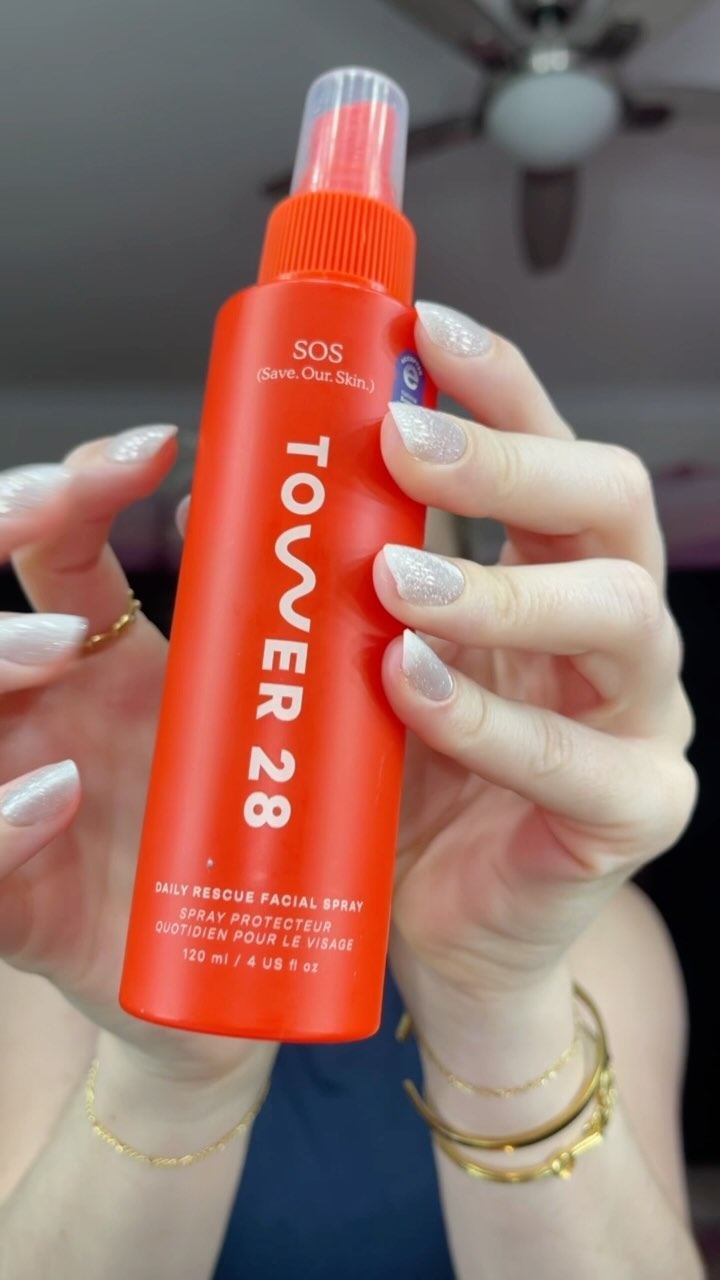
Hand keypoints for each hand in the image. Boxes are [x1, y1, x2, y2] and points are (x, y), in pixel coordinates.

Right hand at [0, 429, 270, 1082]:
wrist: (247, 970)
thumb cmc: (265, 836)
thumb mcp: (288, 722)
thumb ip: (318, 648)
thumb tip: (379, 536)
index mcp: (101, 664)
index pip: (56, 546)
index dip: (80, 485)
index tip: (156, 443)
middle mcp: (45, 716)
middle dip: (9, 533)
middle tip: (60, 508)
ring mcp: (18, 796)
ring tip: (61, 646)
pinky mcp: (17, 903)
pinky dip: (4, 818)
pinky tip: (57, 793)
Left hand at [375, 303, 696, 1025]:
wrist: (445, 920)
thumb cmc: (410, 777)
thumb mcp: (373, 654)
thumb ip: (348, 576)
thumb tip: (247, 486)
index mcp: (557, 573)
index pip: (551, 449)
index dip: (500, 381)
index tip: (422, 327)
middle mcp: (615, 630)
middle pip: (611, 505)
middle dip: (509, 457)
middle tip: (402, 439)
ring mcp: (639, 718)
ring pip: (621, 615)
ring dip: (499, 586)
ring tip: (397, 581)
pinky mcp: (633, 810)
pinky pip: (578, 761)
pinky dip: (492, 720)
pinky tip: (416, 688)